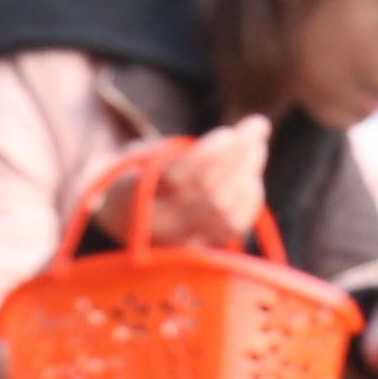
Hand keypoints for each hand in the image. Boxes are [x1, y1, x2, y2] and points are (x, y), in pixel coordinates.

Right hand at [137, 118, 271, 249]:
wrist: (121, 221)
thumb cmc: (136, 176)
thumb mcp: (141, 155)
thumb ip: (177, 150)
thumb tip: (238, 138)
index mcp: (134, 198)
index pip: (181, 177)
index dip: (212, 154)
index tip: (230, 133)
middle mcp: (159, 227)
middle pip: (211, 196)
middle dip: (239, 158)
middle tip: (256, 128)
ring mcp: (182, 243)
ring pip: (227, 214)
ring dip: (248, 176)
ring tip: (256, 147)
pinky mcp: (201, 250)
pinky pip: (234, 228)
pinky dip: (250, 199)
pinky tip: (253, 177)